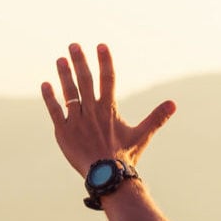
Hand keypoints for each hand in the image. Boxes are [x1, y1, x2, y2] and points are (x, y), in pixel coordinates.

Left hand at [41, 43, 175, 177]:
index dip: (105, 61)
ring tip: (60, 59)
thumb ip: (157, 117)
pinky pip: (54, 110)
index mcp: (110, 110)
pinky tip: (46, 84)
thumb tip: (174, 103)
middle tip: (74, 45)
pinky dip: (50, 97)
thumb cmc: (125, 156)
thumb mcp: (143, 135)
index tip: (101, 46)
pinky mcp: (63, 131)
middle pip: (86, 81)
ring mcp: (76, 120)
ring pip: (69, 93)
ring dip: (64, 75)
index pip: (108, 79)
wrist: (107, 176)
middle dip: (80, 61)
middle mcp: (92, 111)